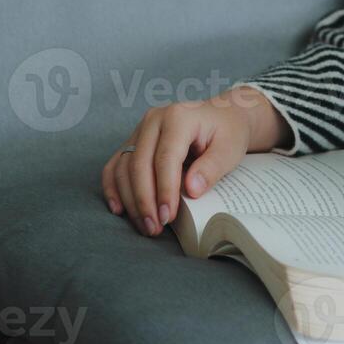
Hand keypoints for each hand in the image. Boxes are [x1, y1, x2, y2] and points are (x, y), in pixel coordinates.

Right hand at [100, 85, 287, 236]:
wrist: (221, 115)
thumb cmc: (227, 132)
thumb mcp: (229, 149)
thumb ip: (211, 168)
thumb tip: (191, 189)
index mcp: (178, 117)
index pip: (165, 158)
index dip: (164, 190)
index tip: (168, 217)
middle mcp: (153, 120)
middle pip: (139, 164)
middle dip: (144, 200)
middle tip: (154, 228)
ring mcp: (140, 129)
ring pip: (124, 167)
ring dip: (130, 200)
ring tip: (145, 225)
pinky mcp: (133, 140)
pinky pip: (115, 165)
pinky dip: (113, 188)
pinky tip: (119, 209)